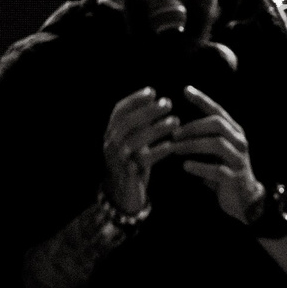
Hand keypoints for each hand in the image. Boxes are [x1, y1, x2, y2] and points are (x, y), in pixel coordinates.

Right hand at [101, 88, 179, 215]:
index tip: (152, 92)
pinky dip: (158, 151)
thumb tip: (156, 98)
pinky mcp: (128, 174)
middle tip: (168, 103)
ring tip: (176, 121)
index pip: (119, 111)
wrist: (123, 195)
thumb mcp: (133, 140)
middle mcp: (110, 144)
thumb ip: (140, 123)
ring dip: (157, 129)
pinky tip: (172, 146)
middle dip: (148, 111)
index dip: (135, 99)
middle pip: (127, 123)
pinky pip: (143, 160)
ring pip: (135, 140)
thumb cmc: (132, 162)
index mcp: (111, 133)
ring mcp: (117, 160)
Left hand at [174, 86, 266, 222]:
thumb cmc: (224, 170)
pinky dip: (199, 166)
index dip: (202, 99)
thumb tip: (175, 126)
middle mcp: (239, 142)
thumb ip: (203, 138)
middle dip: (193, 126)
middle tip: (174, 134)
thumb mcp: (215, 151)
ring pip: (217, 144)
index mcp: (234, 132)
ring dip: (192, 145)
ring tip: (175, 149)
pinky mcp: (235, 178)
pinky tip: (186, 166)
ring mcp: (239, 160)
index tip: (185, 90)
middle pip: (217, 124)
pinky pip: (217, 169)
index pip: (218, 110)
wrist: (244, 198)